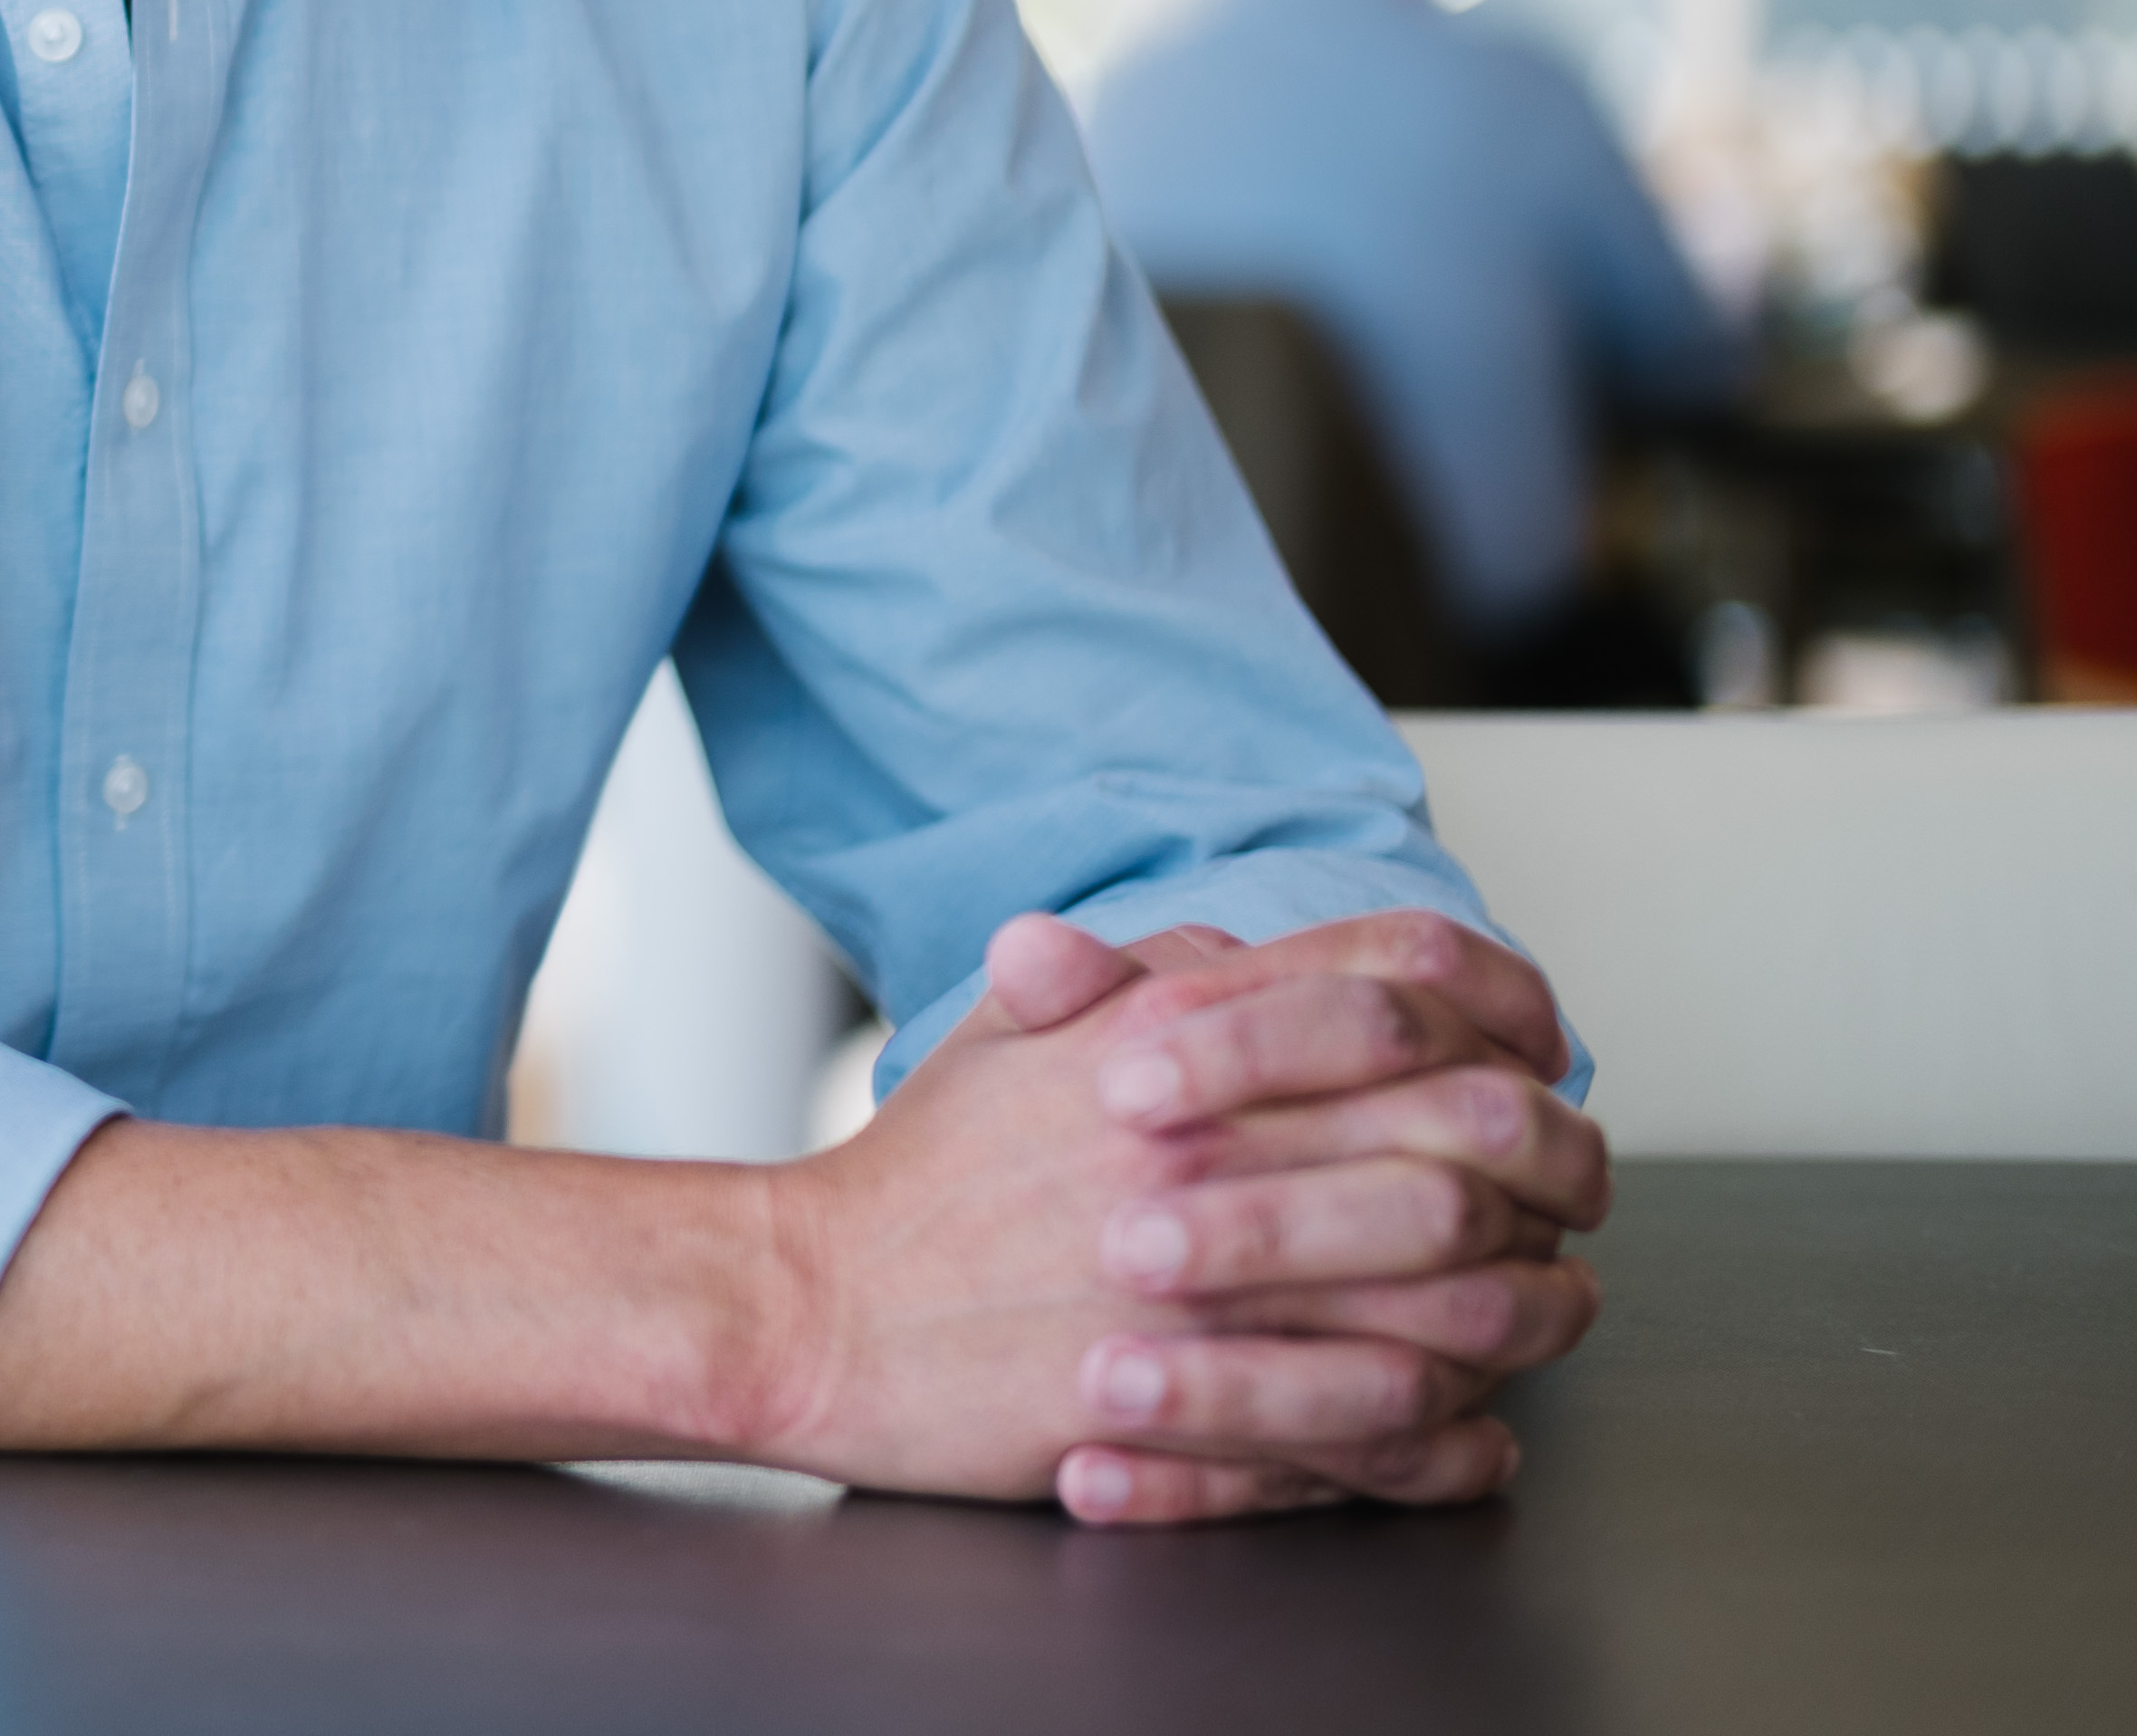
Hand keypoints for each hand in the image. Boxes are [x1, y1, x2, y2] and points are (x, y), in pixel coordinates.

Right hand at [743, 910, 1601, 1519]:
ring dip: (1528, 1307)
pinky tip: (1472, 1428)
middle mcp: (1203, 1142)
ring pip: (1459, 1293)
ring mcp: (1206, 1280)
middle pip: (1469, 1132)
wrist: (820, 1308)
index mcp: (1171, 1033)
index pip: (1400, 981)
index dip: (1498, 1011)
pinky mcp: (1198, 1405)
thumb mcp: (1018, 1029)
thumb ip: (1149, 974)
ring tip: (1540, 1313)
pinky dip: (1453, 1437)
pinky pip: (1388, 1430)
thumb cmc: (925, 1178)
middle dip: (1550, 1168)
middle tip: (1567, 1197)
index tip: (1524, 1056)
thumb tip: (1264, 952)